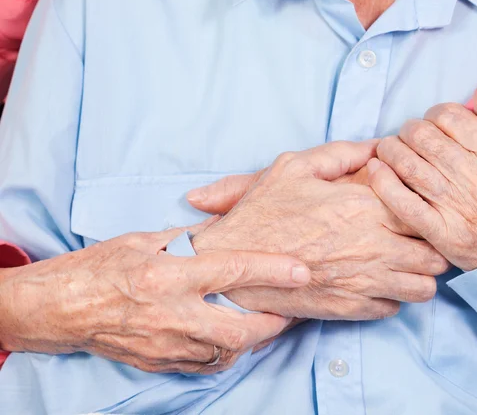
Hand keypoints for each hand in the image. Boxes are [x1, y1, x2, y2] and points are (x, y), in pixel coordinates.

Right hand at [0, 221, 310, 373]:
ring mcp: (165, 343)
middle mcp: (170, 313)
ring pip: (225, 353)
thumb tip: (223, 229)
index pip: (233, 269)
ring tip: (264, 323)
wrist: (58, 307)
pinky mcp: (159, 361)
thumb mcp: (142, 239)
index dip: (273, 269)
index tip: (301, 271)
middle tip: (288, 311)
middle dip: (272, 324)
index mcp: (168, 274)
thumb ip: (187, 238)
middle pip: (238, 329)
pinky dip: (225, 353)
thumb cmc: (98, 268)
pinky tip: (231, 339)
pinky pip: (204, 365)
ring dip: (251, 340)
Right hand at [187, 141, 449, 320]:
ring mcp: (364, 282)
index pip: (425, 210)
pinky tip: (377, 281)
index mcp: (364, 207)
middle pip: (435, 253)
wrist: (233, 262)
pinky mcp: (350, 308)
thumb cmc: (263, 213)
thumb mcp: (295, 168)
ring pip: (424, 287)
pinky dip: (393, 296)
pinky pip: (395, 308)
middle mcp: (373, 247)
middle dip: (431, 244)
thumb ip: (341, 153)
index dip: (427, 208)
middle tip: (415, 236)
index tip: (417, 205)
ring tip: (403, 261)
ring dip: (419, 274)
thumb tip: (377, 146)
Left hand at [368, 88, 476, 270]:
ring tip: (390, 148)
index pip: (450, 117)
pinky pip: (403, 203)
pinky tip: (375, 169)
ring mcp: (456, 206)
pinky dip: (383, 183)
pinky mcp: (441, 232)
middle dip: (410, 129)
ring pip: (408, 164)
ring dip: (391, 149)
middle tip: (410, 134)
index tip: (435, 122)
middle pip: (424, 137)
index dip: (436, 113)